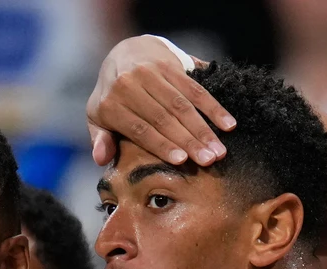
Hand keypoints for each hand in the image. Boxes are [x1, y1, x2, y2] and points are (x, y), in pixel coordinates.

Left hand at [87, 35, 232, 166]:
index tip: (182, 161)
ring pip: (182, 105)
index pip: (140, 129)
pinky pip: (194, 89)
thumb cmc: (113, 94)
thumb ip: (99, 139)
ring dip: (203, 128)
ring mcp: (151, 73)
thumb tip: (100, 159)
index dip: (162, 145)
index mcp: (111, 103)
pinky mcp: (170, 65)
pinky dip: (213, 107)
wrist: (125, 50)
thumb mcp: (98, 115)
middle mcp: (129, 85)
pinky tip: (228, 124)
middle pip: (164, 118)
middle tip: (208, 160)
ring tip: (219, 149)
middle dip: (188, 141)